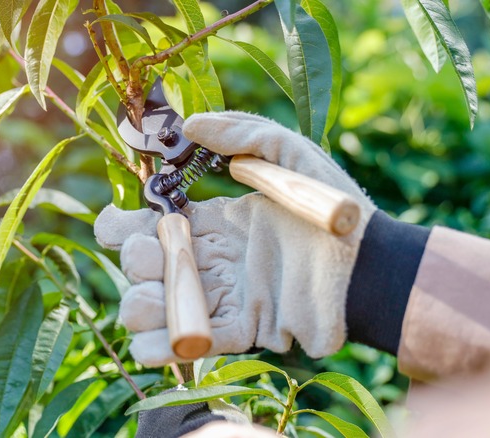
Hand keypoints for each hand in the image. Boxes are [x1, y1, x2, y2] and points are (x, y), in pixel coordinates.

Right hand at [94, 112, 375, 365]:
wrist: (370, 266)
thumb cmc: (334, 209)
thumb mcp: (290, 154)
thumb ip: (242, 133)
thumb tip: (188, 123)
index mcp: (215, 222)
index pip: (150, 224)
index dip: (124, 224)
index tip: (119, 222)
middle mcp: (211, 260)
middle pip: (143, 267)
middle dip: (136, 262)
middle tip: (159, 255)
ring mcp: (222, 297)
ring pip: (156, 309)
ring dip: (141, 307)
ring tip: (153, 301)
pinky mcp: (239, 330)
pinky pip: (188, 345)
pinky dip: (161, 348)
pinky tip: (157, 338)